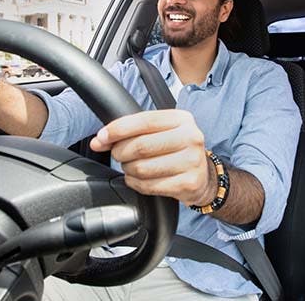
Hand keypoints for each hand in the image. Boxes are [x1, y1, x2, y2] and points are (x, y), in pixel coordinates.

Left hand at [90, 110, 216, 205]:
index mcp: (182, 119)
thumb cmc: (176, 149)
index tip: (101, 138)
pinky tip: (138, 179)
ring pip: (142, 168)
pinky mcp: (188, 183)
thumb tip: (100, 139)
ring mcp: (192, 161)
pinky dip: (135, 183)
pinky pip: (148, 186)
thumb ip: (132, 131)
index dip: (118, 129)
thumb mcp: (161, 132)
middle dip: (120, 152)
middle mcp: (190, 137)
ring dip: (128, 169)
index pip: (144, 121)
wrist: (204, 176)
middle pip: (141, 145)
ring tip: (131, 167)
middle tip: (118, 155)